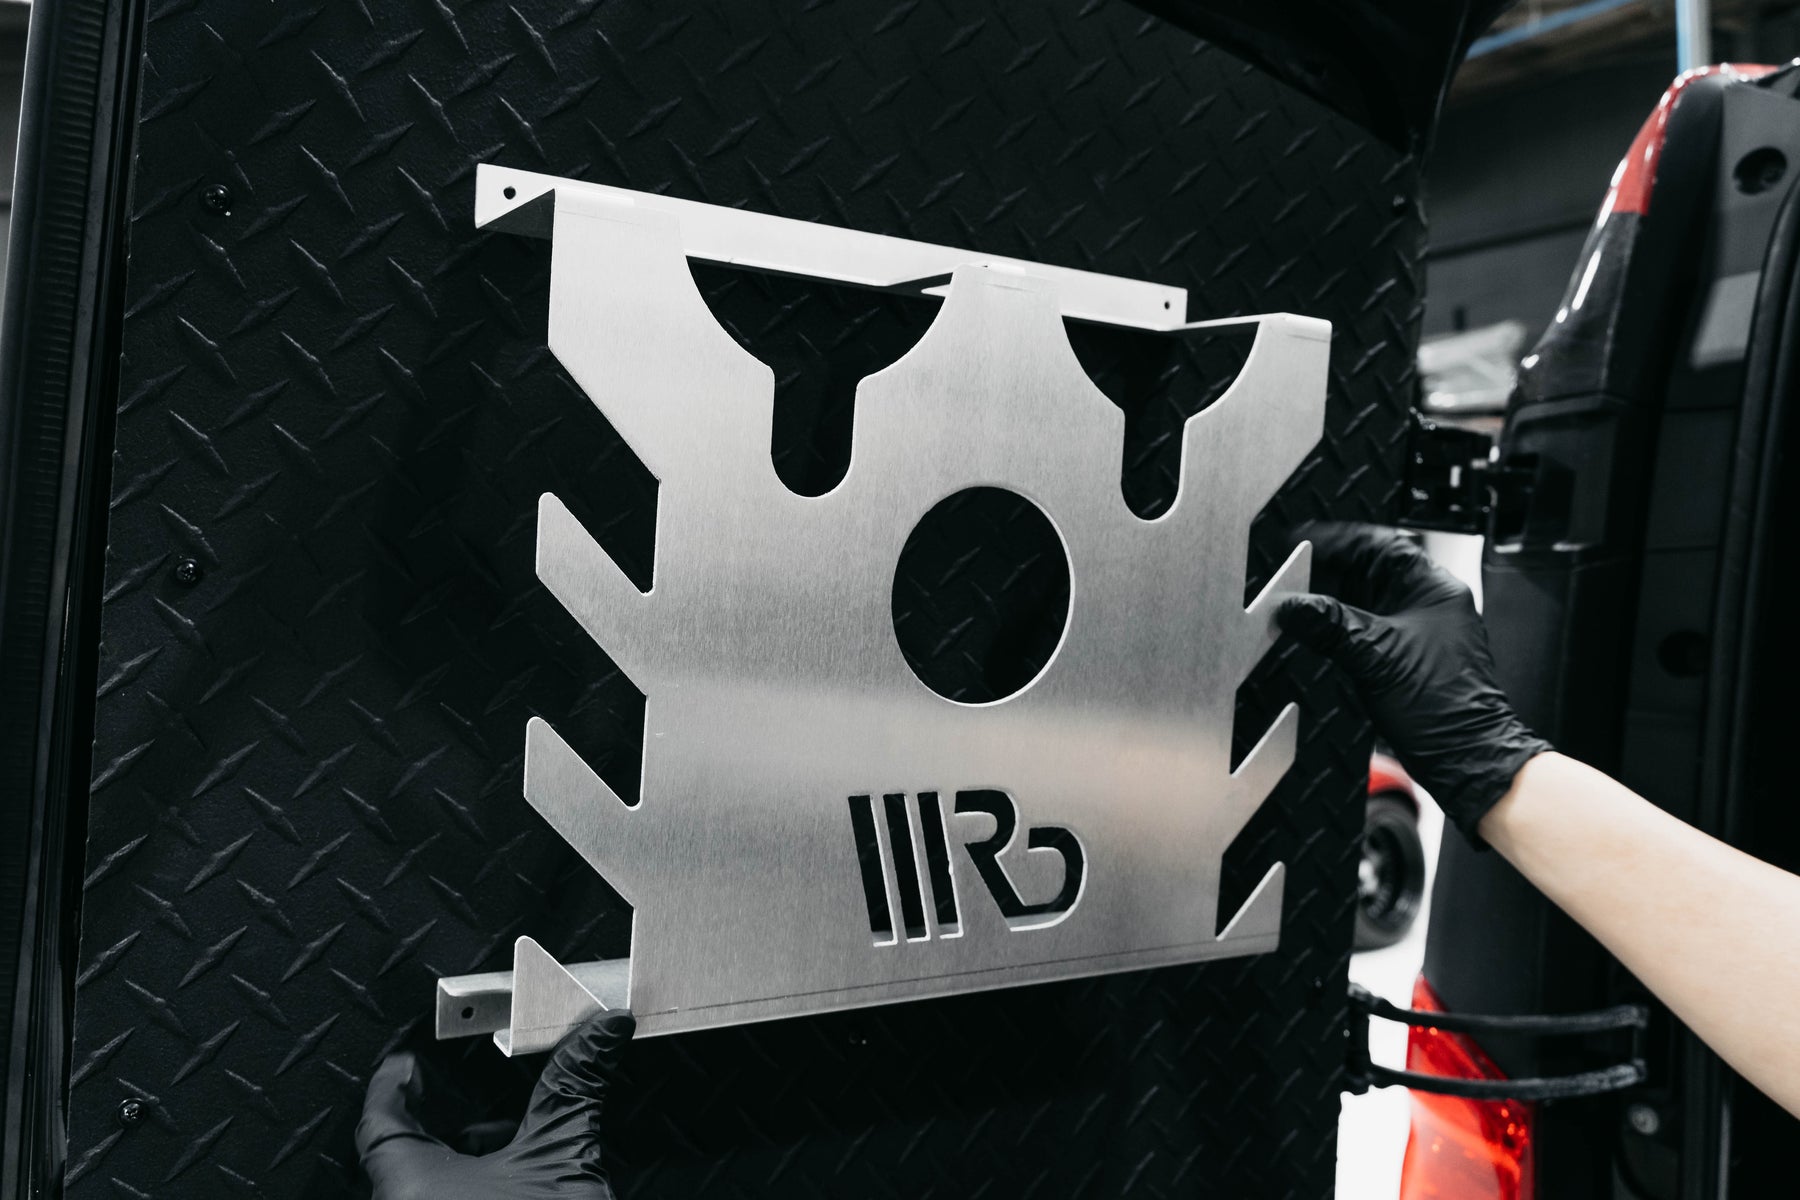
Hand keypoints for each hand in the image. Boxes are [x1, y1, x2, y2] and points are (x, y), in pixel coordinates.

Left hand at [356, 1010, 634, 1199]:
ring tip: (506, 1140)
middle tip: (473, 1091)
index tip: (410, 1057)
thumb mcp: (562, 1158)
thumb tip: (600, 1031)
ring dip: (462, 1160)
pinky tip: (512, 1186)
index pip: (381, 1119)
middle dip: (444, 1120)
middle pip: (402, 1155)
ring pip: (424, 1188)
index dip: (397, 1079)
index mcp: (410, 1188)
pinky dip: (469, 1190)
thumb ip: (573, 1087)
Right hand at [1277, 523, 1549, 842]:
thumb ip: (1328, 625)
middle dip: (1329, 572)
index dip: (1340, 540)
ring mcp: (1419, 633)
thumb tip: (1292, 607)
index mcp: (1434, 590)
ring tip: (1297, 601)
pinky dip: (1340, 627)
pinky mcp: (1407, 659)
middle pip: (1371, 572)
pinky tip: (1317, 632)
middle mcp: (1429, 606)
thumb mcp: (1375, 657)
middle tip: (1292, 573)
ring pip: (1367, 601)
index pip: (1381, 546)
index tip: (1306, 541)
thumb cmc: (1445, 709)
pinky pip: (1366, 629)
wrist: (1465, 758)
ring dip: (1332, 601)